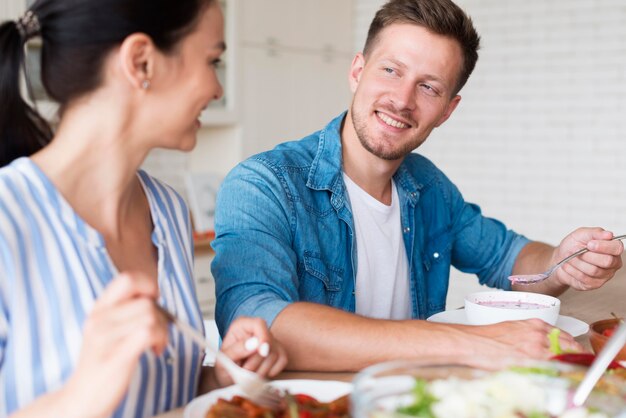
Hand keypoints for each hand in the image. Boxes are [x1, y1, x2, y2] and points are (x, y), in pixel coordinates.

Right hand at [59, 272, 167, 417]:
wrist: (82, 397)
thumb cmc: (101, 363)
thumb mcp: (107, 328)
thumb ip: (124, 310)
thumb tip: (153, 297)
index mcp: (99, 309)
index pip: (127, 279)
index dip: (148, 284)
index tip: (154, 299)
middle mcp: (99, 319)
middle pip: (146, 301)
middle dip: (161, 315)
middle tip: (157, 329)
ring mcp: (105, 337)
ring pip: (151, 316)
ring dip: (162, 331)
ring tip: (155, 343)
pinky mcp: (116, 355)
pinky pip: (148, 333)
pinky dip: (160, 340)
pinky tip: (155, 350)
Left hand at [214, 317, 287, 387]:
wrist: (229, 378)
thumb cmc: (225, 367)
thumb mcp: (223, 360)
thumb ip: (237, 350)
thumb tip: (255, 343)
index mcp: (242, 325)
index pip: (259, 324)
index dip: (263, 337)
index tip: (262, 352)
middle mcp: (258, 330)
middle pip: (268, 342)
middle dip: (257, 362)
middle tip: (244, 370)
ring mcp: (270, 340)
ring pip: (275, 354)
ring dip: (262, 369)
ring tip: (249, 373)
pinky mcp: (278, 352)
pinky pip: (282, 360)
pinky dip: (272, 371)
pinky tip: (260, 373)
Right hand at [464, 319, 582, 368]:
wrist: (474, 343)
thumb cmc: (488, 337)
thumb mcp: (515, 328)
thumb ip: (532, 334)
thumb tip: (546, 345)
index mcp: (536, 324)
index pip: (566, 336)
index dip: (573, 346)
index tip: (575, 352)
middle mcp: (540, 335)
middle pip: (571, 346)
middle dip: (575, 355)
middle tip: (575, 363)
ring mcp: (537, 349)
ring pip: (564, 358)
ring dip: (567, 364)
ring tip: (563, 369)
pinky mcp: (530, 362)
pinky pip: (552, 369)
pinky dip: (556, 372)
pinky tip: (552, 374)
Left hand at [551, 227, 622, 290]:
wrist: (560, 258)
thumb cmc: (573, 245)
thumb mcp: (581, 234)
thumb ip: (595, 233)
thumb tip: (609, 234)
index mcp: (612, 248)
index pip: (617, 248)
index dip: (603, 246)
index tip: (589, 244)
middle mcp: (613, 263)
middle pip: (607, 261)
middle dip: (587, 255)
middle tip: (575, 250)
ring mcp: (605, 275)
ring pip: (594, 270)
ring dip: (577, 262)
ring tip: (569, 257)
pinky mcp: (594, 284)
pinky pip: (585, 278)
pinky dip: (573, 270)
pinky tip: (567, 265)